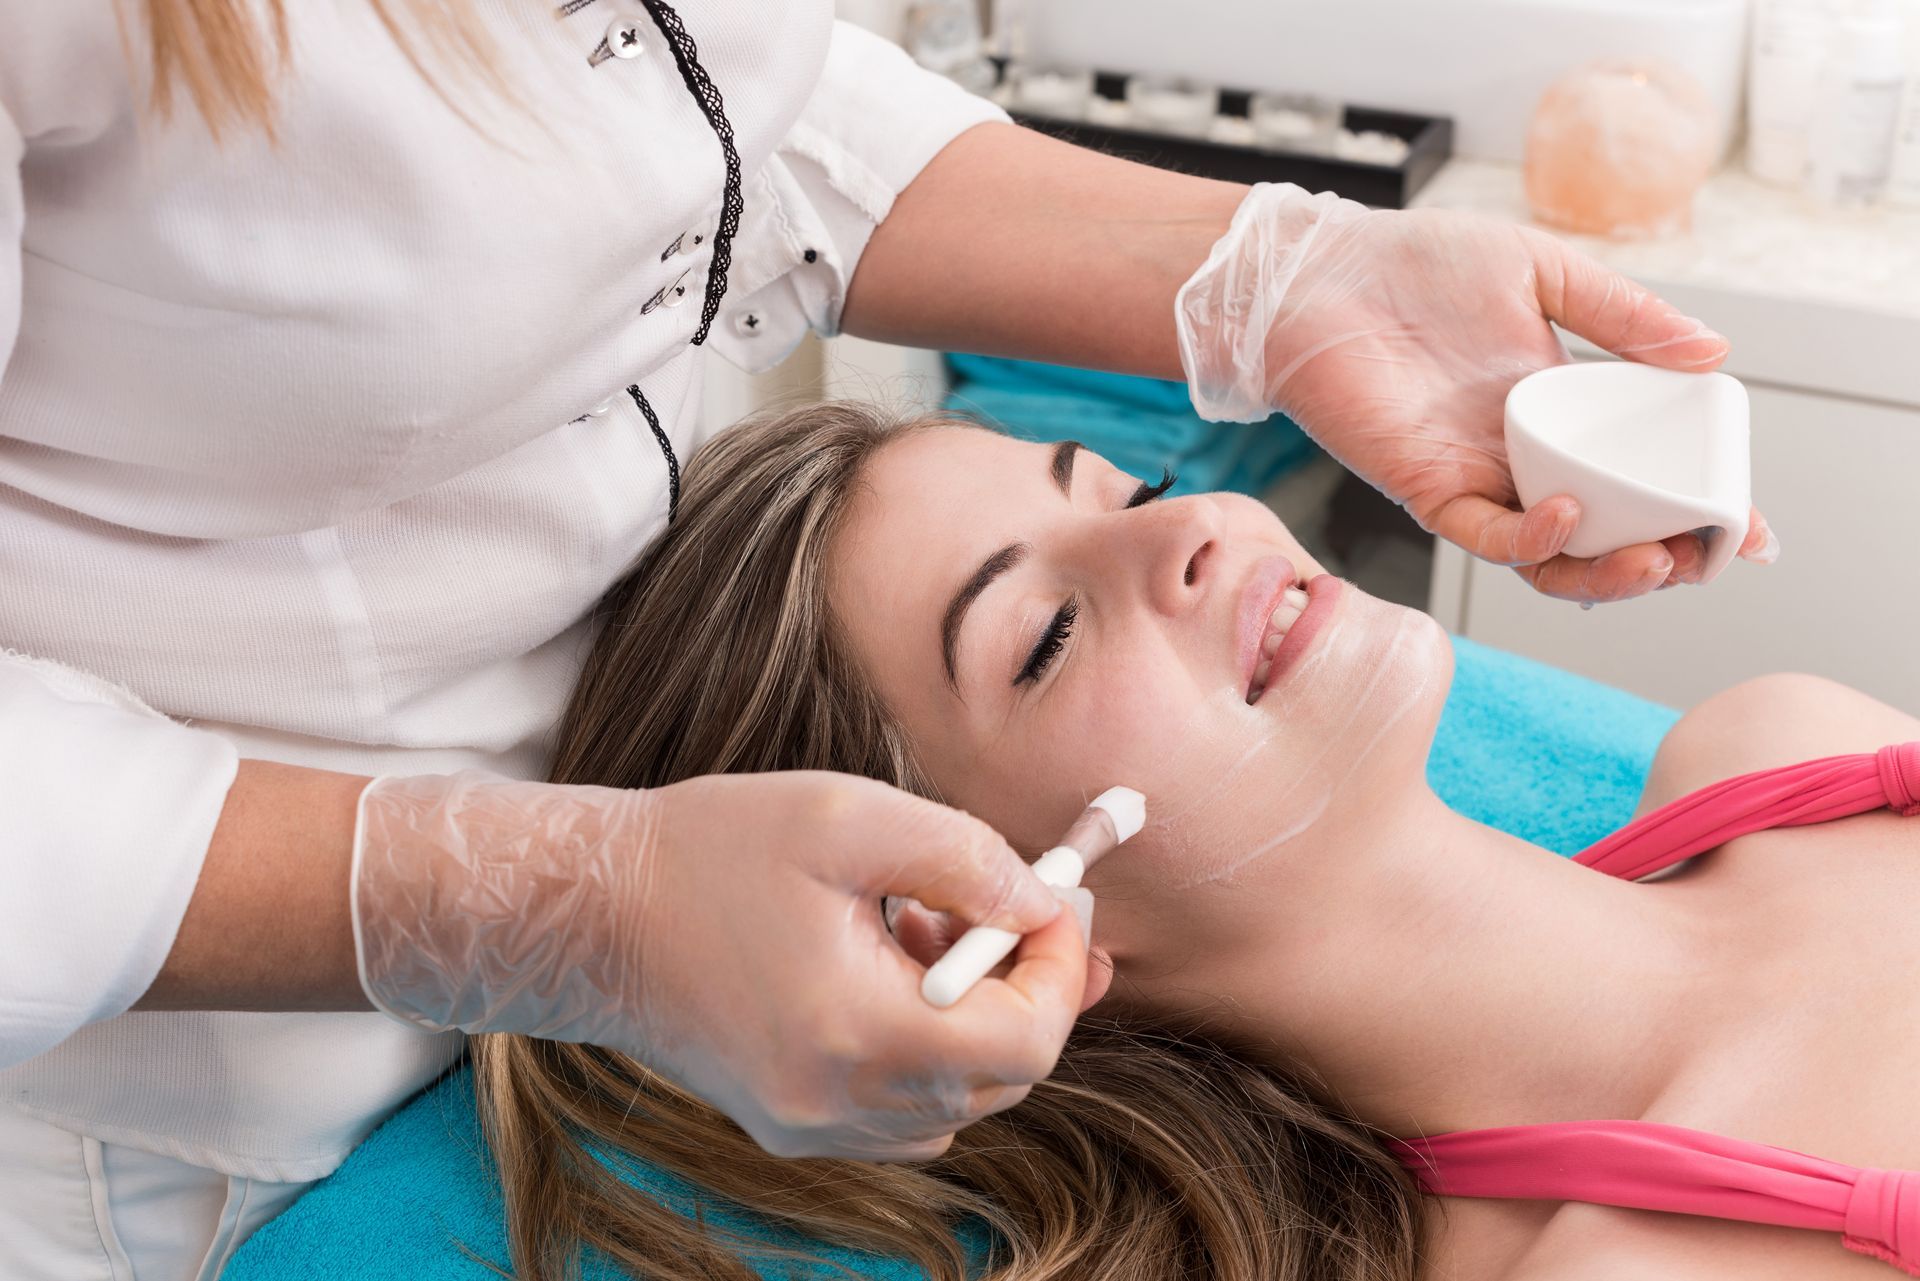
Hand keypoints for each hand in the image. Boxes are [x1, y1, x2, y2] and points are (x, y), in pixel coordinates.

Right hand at [351, 770, 1089, 1160]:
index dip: (1060, 969)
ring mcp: (814, 1128)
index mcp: (860, 1035)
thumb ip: (967, 860)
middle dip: (1025, 986)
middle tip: (1012, 904)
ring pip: (959, 1098)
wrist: (590, 916)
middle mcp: (842, 1106)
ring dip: (975, 1017)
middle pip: (1004, 1079)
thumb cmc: (709, 851)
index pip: (1026, 1042)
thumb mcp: (849, 817)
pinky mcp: (791, 1125)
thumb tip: (1048, 903)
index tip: (1056, 902)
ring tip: (926, 928)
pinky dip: (926, 1050)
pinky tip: (887, 974)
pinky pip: (905, 1112)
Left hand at [1175, 184, 1776, 602]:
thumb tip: (1716, 355)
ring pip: (1550, 557)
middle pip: (1605, 535)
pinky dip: (1531, 540)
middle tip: (1704, 555)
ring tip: (1655, 561)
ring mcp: (1476, 477)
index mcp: (1561, 408)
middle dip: (1662, 557)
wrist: (1316, 273)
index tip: (1747, 529)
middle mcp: (1523, 455)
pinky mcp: (1424, 488)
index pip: (1641, 476)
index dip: (1696, 508)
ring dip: (1606, 572)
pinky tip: (1566, 517)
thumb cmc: (1414, 263)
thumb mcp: (1542, 270)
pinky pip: (1485, 535)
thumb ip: (1623, 316)